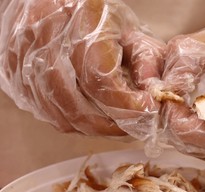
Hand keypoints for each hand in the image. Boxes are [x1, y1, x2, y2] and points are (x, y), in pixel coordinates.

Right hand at [0, 0, 163, 135]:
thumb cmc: (93, 14)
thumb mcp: (126, 26)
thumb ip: (143, 58)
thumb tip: (152, 93)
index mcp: (79, 21)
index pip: (100, 77)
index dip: (125, 102)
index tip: (146, 109)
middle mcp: (45, 39)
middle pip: (75, 101)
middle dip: (109, 123)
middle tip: (131, 127)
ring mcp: (23, 57)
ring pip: (57, 110)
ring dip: (90, 126)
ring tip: (113, 126)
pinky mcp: (13, 71)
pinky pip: (41, 109)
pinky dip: (68, 120)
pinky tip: (88, 118)